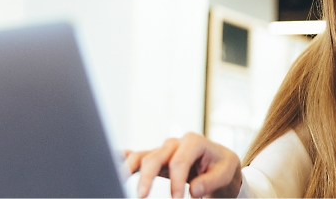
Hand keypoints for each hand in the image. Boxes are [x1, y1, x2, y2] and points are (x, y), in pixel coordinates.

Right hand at [123, 132, 242, 197]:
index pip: (179, 161)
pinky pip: (135, 156)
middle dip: (147, 177)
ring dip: (128, 169)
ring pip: (142, 156)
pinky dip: (121, 158)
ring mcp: (163, 150)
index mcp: (194, 141)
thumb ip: (211, 180)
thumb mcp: (226, 173)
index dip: (176, 181)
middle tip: (141, 197)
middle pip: (155, 157)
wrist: (219, 162)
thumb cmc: (222, 166)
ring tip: (117, 182)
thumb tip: (193, 190)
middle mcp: (175, 143)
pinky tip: (110, 160)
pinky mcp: (155, 159)